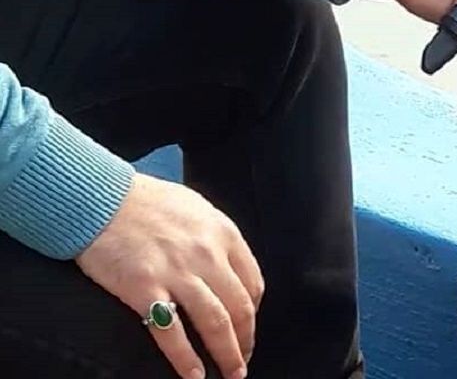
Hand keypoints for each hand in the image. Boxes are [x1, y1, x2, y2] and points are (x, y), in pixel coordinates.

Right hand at [76, 174, 263, 378]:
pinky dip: (187, 360)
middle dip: (246, 340)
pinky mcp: (144, 288)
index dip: (253, 312)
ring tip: (231, 373)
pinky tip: (194, 375)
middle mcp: (207, 254)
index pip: (252, 282)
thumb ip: (214, 238)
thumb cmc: (146, 202)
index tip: (247, 328)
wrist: (100, 198)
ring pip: (216, 323)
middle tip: (242, 361)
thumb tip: (226, 267)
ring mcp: (177, 272)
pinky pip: (172, 333)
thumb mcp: (196, 209)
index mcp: (223, 234)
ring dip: (227, 354)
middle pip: (239, 307)